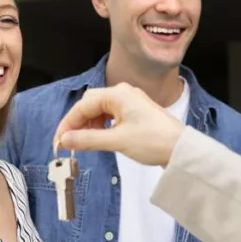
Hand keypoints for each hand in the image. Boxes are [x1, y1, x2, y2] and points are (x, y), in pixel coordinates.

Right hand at [53, 82, 184, 166]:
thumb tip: (65, 139)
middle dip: (78, 123)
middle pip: (90, 104)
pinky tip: (100, 138)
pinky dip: (102, 126)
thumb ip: (87, 139)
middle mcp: (123, 93)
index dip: (68, 124)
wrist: (181, 149)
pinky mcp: (136, 112)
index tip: (59, 141)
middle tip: (69, 143)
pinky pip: (111, 115)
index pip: (83, 106)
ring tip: (84, 143)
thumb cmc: (154, 141)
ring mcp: (131, 101)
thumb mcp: (117, 141)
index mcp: (117, 94)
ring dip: (89, 125)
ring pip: (100, 110)